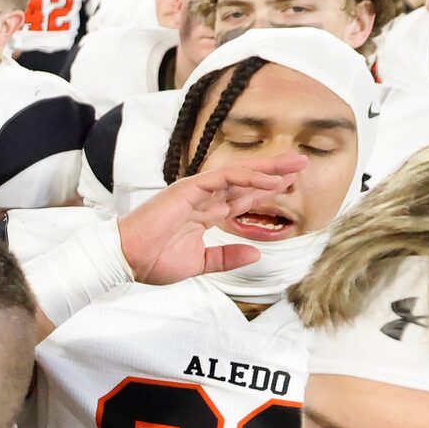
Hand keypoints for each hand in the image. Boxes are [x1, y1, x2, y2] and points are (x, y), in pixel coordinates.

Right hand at [116, 155, 305, 286]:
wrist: (127, 259)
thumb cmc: (153, 261)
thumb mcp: (199, 263)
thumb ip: (226, 258)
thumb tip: (255, 255)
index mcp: (205, 214)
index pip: (241, 197)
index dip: (265, 190)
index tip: (288, 185)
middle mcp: (203, 199)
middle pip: (245, 181)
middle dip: (273, 172)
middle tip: (300, 163)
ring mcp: (196, 191)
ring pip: (238, 175)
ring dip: (267, 169)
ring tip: (294, 165)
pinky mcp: (188, 188)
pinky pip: (223, 178)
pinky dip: (247, 178)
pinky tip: (268, 180)